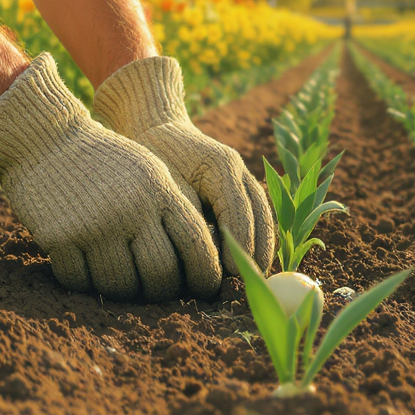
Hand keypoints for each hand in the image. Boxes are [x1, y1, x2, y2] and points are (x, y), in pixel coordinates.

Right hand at [0, 54, 220, 299]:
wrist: (45, 139)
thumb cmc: (108, 162)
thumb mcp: (152, 172)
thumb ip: (180, 210)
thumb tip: (211, 260)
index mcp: (161, 191)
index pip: (198, 247)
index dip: (206, 278)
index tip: (203, 290)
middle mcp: (131, 209)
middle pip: (161, 277)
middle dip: (162, 292)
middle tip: (155, 290)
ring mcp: (94, 225)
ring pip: (120, 287)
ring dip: (122, 291)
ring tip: (120, 278)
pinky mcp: (59, 238)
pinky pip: (79, 283)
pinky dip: (85, 283)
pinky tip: (86, 268)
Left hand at [93, 56, 275, 273]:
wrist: (156, 127)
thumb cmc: (150, 156)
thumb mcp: (161, 183)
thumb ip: (183, 214)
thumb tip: (201, 255)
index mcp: (222, 164)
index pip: (238, 213)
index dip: (237, 248)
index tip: (228, 275)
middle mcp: (240, 171)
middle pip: (261, 219)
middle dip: (254, 255)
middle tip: (243, 287)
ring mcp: (245, 178)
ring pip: (264, 220)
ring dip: (258, 252)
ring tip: (246, 282)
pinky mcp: (241, 190)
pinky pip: (257, 220)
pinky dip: (253, 243)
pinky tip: (241, 267)